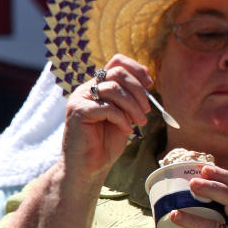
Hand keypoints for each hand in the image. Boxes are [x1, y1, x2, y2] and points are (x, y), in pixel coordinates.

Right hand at [63, 54, 153, 182]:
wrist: (90, 165)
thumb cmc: (107, 141)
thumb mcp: (125, 115)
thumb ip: (131, 99)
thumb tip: (147, 83)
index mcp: (99, 86)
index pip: (116, 61)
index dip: (136, 68)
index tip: (150, 83)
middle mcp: (88, 88)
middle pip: (117, 72)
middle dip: (138, 91)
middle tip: (147, 110)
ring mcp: (80, 98)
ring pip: (113, 89)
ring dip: (132, 106)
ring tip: (141, 122)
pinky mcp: (78, 111)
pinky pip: (106, 107)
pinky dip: (121, 118)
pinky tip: (126, 129)